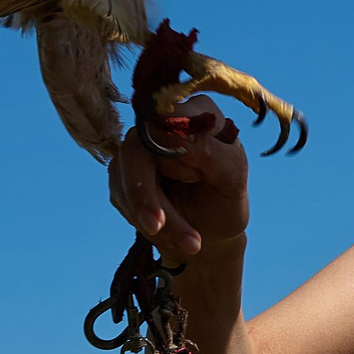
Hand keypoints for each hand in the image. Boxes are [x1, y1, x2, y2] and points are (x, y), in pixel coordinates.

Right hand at [107, 95, 248, 258]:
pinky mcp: (122, 173)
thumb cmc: (226, 199)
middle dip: (149, 196)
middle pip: (136, 149)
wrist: (210, 234)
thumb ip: (210, 152)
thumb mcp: (233, 178)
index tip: (192, 177)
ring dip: (151, 215)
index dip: (168, 146)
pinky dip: (142, 219)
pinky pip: (120, 195)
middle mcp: (161, 124)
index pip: (167, 116)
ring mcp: (138, 148)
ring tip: (188, 241)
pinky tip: (168, 233)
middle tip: (162, 229)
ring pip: (126, 176)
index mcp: (196, 113)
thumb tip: (177, 133)